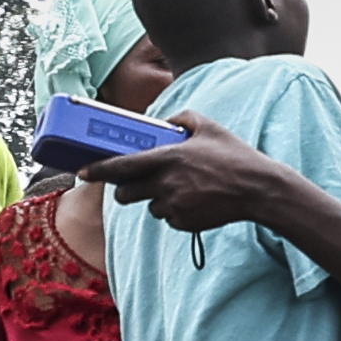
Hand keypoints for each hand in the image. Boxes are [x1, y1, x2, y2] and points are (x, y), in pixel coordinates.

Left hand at [85, 114, 285, 234]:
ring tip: (185, 190)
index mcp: (167, 158)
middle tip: (135, 185)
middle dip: (126, 191)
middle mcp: (165, 184)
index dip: (98, 170)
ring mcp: (174, 206)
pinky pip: (170, 218)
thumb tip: (168, 120)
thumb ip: (182, 118)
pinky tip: (197, 201)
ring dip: (158, 200)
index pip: (121, 167)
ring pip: (151, 207)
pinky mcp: (184, 222)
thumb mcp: (209, 127)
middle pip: (126, 195)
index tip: (82, 172)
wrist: (258, 190)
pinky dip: (177, 212)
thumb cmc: (235, 156)